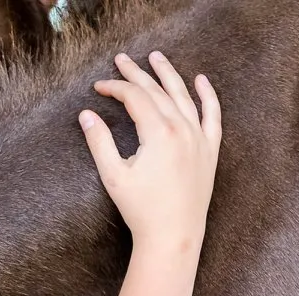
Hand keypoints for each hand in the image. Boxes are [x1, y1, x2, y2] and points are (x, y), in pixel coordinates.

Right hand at [79, 51, 221, 248]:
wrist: (173, 235)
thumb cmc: (141, 210)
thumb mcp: (113, 176)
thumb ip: (99, 142)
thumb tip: (86, 116)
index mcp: (159, 133)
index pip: (135, 98)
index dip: (115, 88)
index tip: (98, 87)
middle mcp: (183, 129)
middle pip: (157, 91)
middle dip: (137, 74)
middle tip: (122, 59)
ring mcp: (199, 137)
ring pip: (184, 95)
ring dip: (169, 74)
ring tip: (156, 57)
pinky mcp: (209, 149)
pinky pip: (212, 114)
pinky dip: (207, 95)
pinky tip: (200, 80)